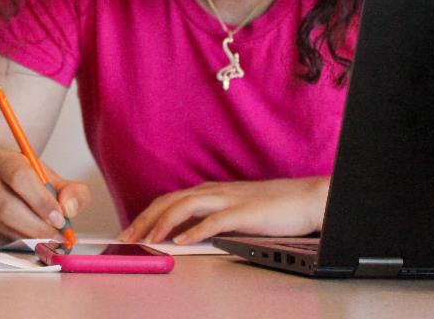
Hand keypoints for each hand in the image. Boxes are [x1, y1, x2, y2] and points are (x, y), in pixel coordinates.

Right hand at [0, 149, 90, 247]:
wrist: (2, 186)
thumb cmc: (30, 183)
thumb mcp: (54, 180)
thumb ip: (72, 191)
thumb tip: (69, 208)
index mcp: (5, 161)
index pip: (19, 177)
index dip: (41, 200)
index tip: (60, 217)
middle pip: (7, 207)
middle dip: (37, 226)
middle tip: (58, 235)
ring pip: (3, 227)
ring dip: (31, 238)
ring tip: (50, 239)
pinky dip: (21, 245)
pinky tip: (34, 240)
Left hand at [117, 176, 329, 244]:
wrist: (307, 199)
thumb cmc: (273, 208)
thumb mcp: (233, 211)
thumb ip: (209, 219)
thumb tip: (184, 235)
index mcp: (210, 191)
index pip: (169, 200)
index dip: (145, 215)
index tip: (128, 232)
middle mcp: (214, 192)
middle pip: (170, 201)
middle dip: (144, 219)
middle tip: (126, 238)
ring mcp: (229, 200)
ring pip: (186, 206)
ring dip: (164, 223)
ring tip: (149, 238)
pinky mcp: (244, 212)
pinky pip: (215, 221)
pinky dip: (196, 230)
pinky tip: (183, 242)